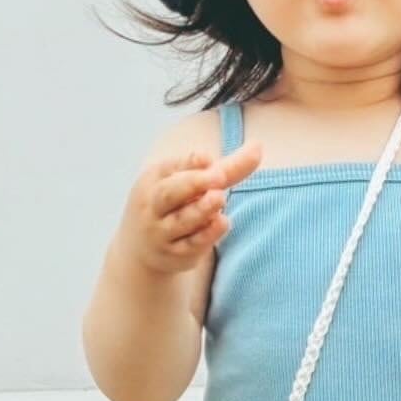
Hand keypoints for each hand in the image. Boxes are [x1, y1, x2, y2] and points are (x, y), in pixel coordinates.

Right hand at [116, 138, 262, 275]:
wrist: (142, 248)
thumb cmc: (175, 205)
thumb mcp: (192, 183)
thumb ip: (226, 168)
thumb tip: (258, 146)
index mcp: (155, 179)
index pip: (172, 168)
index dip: (190, 163)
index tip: (208, 158)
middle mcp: (154, 205)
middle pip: (169, 193)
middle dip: (193, 183)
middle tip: (218, 176)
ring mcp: (162, 231)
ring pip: (181, 220)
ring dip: (202, 210)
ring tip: (220, 198)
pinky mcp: (175, 254)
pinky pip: (190, 244)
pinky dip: (206, 235)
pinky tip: (222, 223)